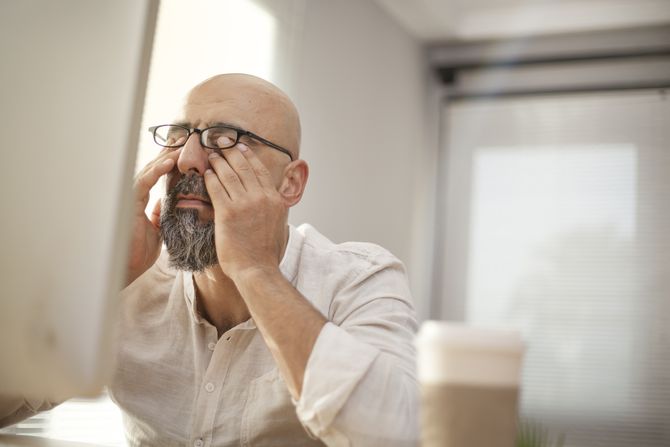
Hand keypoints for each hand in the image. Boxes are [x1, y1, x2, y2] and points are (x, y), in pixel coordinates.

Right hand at [125, 148, 180, 285]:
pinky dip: (156, 171)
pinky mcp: (128, 203)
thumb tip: (163, 202)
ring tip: (182, 146)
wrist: (127, 268)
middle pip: (153, 168)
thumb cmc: (138, 252)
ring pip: (148, 170)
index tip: (187, 152)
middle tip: (186, 141)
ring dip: (166, 157)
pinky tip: (168, 162)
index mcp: (141, 200)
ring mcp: (130, 197)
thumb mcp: (157, 230)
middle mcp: (134, 195)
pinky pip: (143, 182)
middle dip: (169, 153)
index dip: (170, 162)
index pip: (157, 176)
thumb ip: (159, 214)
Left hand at [203, 144, 287, 279]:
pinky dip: (210, 178)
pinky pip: (216, 188)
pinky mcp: (228, 213)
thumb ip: (273, 207)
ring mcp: (245, 204)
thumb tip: (271, 199)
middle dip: (231, 152)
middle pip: (244, 167)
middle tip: (221, 142)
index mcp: (275, 200)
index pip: (260, 170)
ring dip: (218, 162)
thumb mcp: (278, 224)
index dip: (248, 156)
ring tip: (211, 154)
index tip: (240, 147)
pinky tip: (205, 173)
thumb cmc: (265, 252)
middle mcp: (262, 198)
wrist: (257, 269)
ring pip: (229, 175)